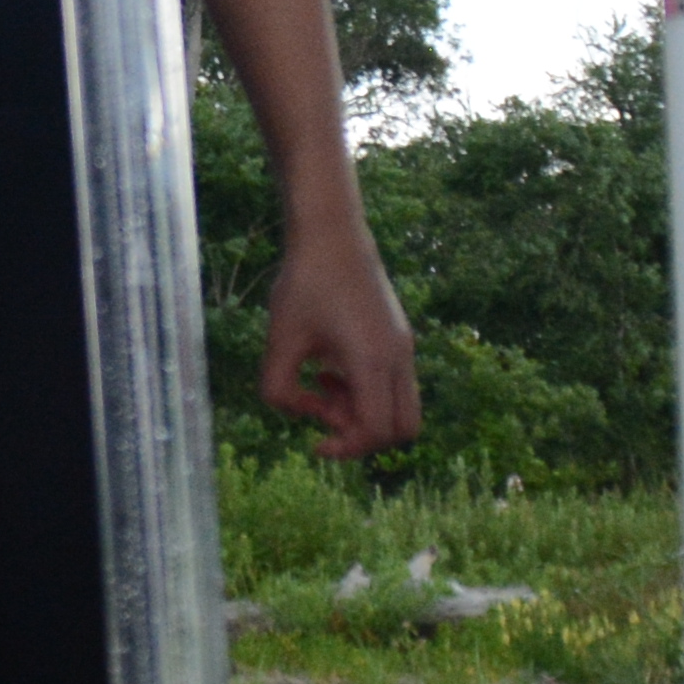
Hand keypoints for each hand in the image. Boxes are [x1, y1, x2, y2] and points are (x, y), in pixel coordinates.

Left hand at [251, 228, 420, 461]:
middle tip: (323, 410)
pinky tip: (331, 366)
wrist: (332, 234)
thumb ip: (279, 390)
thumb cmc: (304, 283)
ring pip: (400, 407)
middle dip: (362, 434)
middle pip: (404, 428)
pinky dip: (366, 390)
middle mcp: (398, 357)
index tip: (314, 442)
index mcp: (373, 360)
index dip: (347, 448)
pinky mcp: (398, 337)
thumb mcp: (279, 340)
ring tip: (322, 382)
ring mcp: (403, 347)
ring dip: (362, 410)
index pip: (378, 430)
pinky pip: (393, 384)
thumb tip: (301, 413)